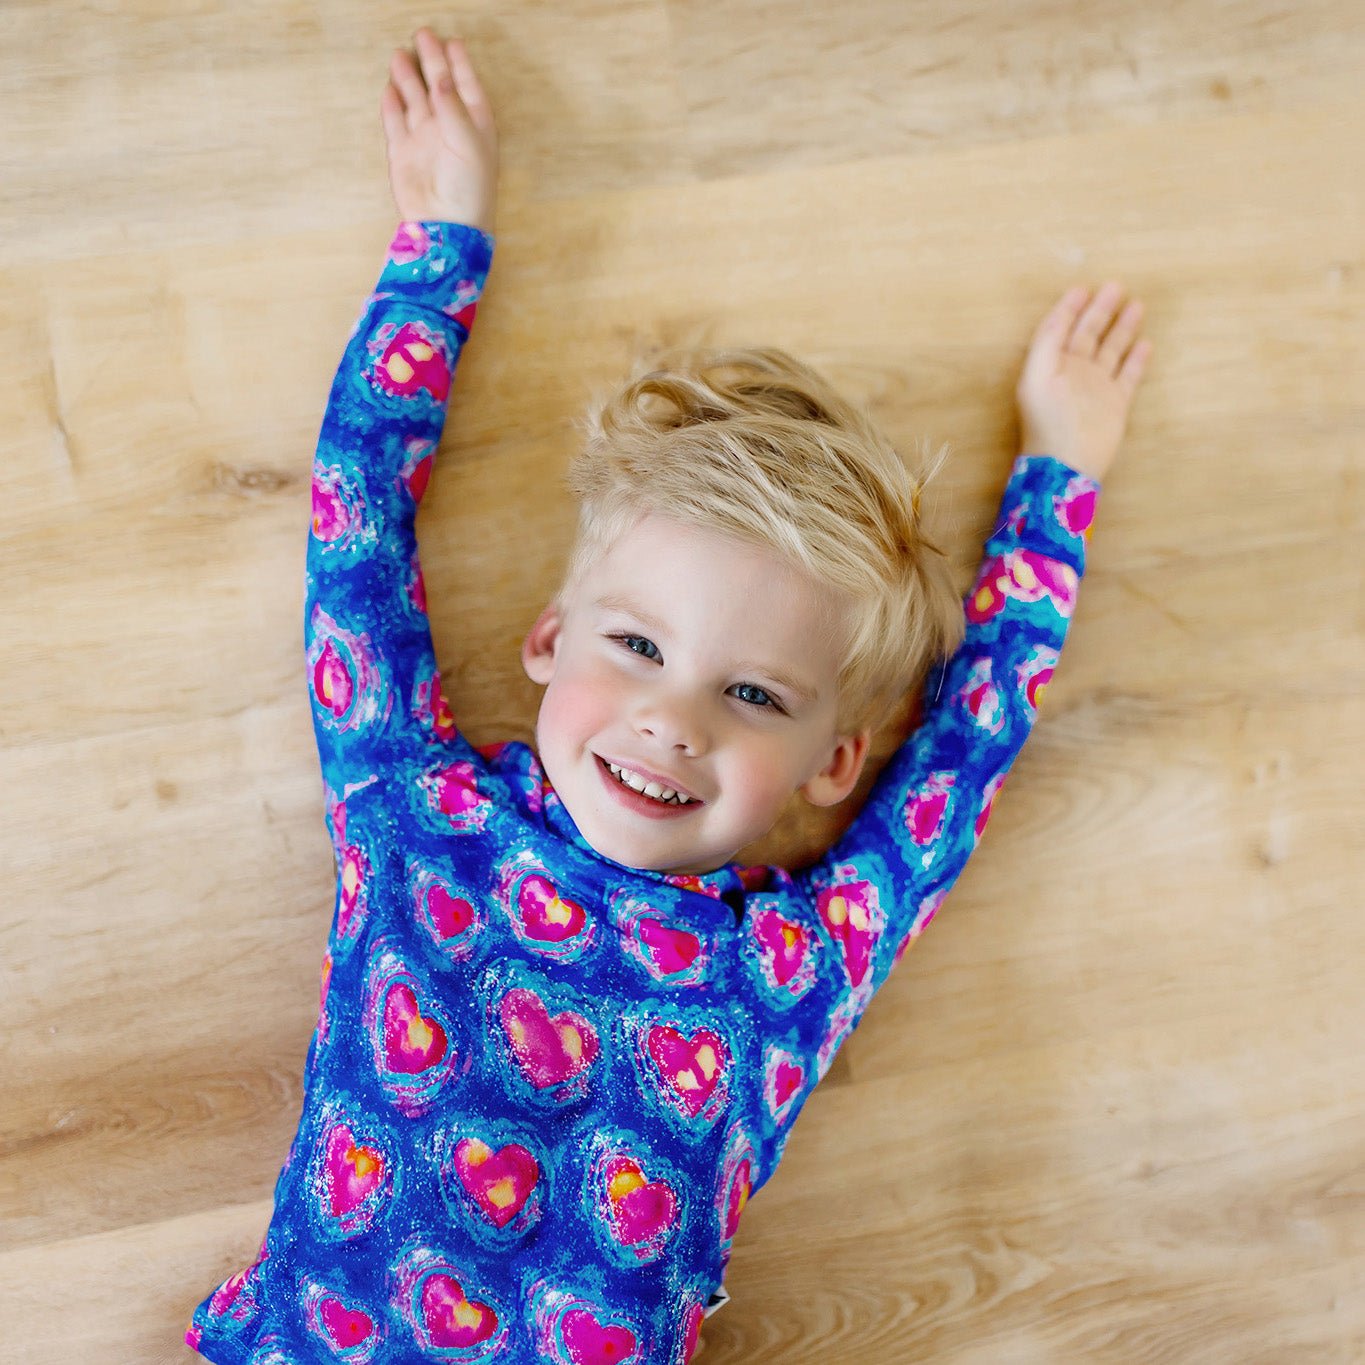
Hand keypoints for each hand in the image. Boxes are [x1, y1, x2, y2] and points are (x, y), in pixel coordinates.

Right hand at [380, 29, 498, 233]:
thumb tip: (441, 79)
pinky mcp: (403, 153)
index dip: (459, 64)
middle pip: (438, 86)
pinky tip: (389, 89)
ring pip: (414, 100)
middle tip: (422, 34)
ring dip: (408, 78)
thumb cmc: (469, 190)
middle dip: (431, 61)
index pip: (466, 86)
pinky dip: (392, 105)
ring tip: (400, 54)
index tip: (452, 42)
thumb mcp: (470, 145)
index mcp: (474, 126)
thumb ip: (454, 109)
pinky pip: (395, 122)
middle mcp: (449, 129)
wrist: (446, 226)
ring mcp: (425, 140)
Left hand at [1015, 281, 1152, 482]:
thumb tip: (1060, 314)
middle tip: (1115, 285)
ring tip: (1136, 304)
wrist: (1067, 464)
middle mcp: (1074, 373)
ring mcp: (1096, 387)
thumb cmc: (1047, 422)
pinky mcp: (1116, 403)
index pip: (1059, 328)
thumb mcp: (1037, 375)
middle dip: (1100, 310)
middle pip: (1088, 333)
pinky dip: (1136, 358)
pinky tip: (1145, 342)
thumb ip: (1046, 342)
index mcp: (1050, 365)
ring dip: (1121, 327)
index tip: (1082, 288)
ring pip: (1111, 349)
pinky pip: (1129, 374)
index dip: (1069, 308)